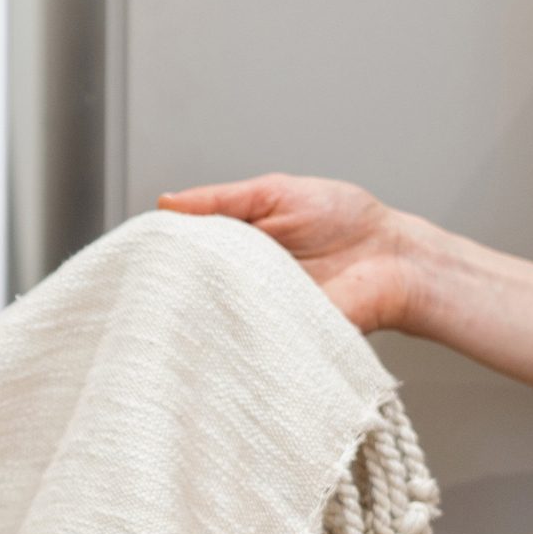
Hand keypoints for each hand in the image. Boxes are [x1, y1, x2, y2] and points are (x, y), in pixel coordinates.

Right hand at [160, 174, 426, 333]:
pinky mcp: (272, 338)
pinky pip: (240, 340)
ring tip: (183, 299)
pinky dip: (229, 333)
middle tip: (152, 278)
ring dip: (198, 307)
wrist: (394, 260)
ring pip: (208, 315)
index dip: (159, 251)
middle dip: (171, 283)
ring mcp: (253, 310)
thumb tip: (166, 202)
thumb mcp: (275, 193)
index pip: (182, 250)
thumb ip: (222, 199)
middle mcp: (238, 279)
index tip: (137, 251)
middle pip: (188, 285)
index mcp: (233, 242)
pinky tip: (219, 322)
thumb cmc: (346, 221)